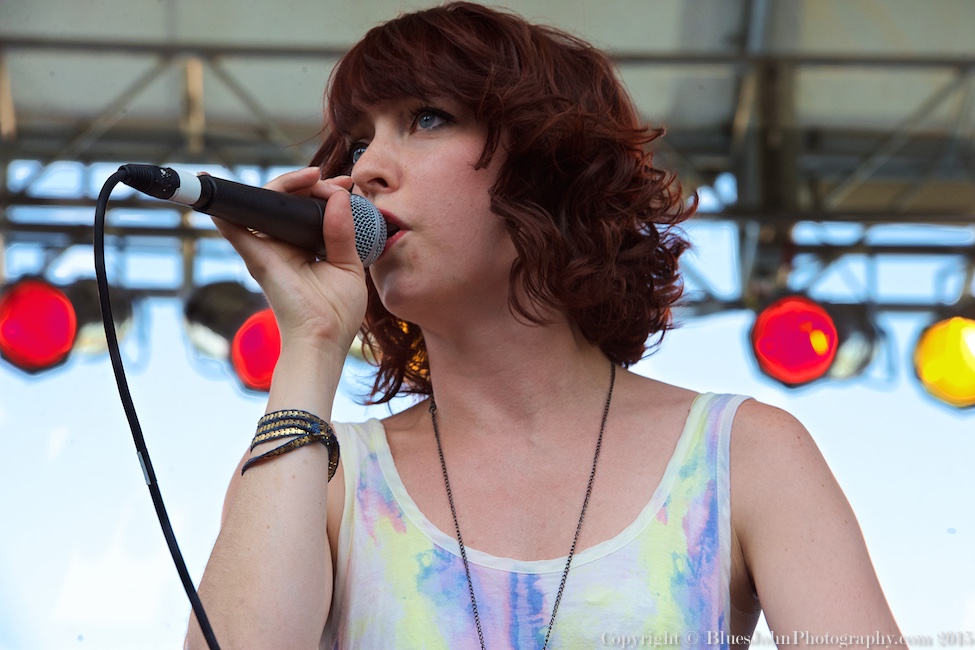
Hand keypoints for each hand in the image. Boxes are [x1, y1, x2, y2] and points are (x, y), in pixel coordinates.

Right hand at [211, 167, 368, 355]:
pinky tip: (221, 192)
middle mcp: (283, 245)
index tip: (348, 185)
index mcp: (305, 246)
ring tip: (312, 177)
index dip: (324, 191)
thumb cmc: (337, 312)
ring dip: (285, 184)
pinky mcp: (258, 259)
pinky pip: (235, 229)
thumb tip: (340, 198)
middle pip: (285, 202)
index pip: (307, 209)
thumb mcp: (348, 266)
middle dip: (308, 182)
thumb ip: (343, 232)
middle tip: (334, 180)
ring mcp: (268, 250)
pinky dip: (226, 209)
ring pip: (264, 205)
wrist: (324, 340)